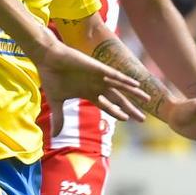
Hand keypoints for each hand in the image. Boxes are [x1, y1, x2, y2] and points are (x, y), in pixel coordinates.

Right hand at [35, 41, 151, 122]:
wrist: (47, 59)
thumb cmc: (51, 77)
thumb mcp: (57, 101)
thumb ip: (59, 118)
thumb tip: (55, 136)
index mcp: (89, 93)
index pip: (107, 106)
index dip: (118, 113)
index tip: (128, 120)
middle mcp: (97, 85)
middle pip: (118, 99)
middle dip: (131, 109)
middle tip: (143, 119)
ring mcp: (98, 76)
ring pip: (120, 87)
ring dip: (134, 93)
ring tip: (148, 99)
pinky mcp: (97, 68)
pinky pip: (114, 75)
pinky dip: (124, 79)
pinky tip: (135, 84)